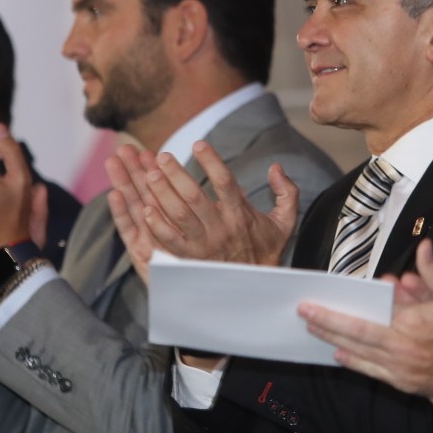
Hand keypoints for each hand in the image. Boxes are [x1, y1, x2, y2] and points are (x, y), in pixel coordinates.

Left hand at [107, 142, 298, 268]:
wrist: (255, 288)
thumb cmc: (265, 249)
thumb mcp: (285, 221)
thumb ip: (287, 192)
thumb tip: (276, 167)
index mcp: (240, 214)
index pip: (225, 181)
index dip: (211, 161)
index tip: (198, 144)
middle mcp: (220, 227)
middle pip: (195, 196)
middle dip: (176, 174)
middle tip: (163, 156)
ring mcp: (203, 244)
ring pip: (179, 215)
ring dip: (162, 193)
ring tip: (150, 174)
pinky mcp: (190, 259)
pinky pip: (170, 242)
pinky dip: (157, 226)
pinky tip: (146, 210)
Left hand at [300, 242, 432, 400]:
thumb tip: (423, 246)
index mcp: (410, 323)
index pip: (364, 316)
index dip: (336, 312)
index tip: (315, 303)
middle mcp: (400, 347)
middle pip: (354, 336)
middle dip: (325, 325)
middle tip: (303, 315)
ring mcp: (400, 368)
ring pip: (358, 355)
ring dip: (333, 342)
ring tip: (313, 332)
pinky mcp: (403, 383)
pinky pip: (372, 372)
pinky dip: (354, 363)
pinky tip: (340, 355)